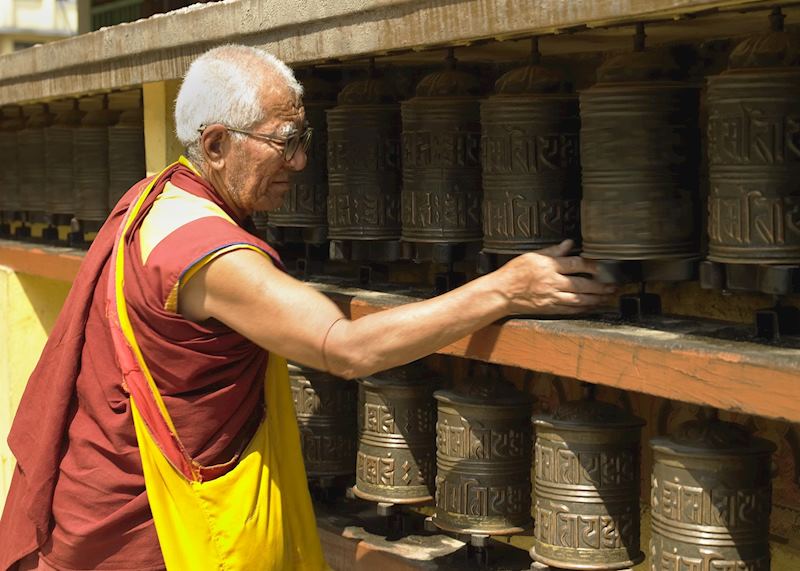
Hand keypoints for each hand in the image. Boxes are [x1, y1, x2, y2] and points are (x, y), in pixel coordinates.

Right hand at [496, 240, 614, 314]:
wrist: (501, 293)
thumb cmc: (513, 273)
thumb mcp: (531, 256)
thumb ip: (552, 251)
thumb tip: (568, 243)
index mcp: (548, 267)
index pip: (576, 264)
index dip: (591, 265)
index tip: (600, 267)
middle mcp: (552, 283)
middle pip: (582, 284)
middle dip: (600, 286)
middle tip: (613, 286)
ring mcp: (552, 297)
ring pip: (579, 299)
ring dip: (596, 299)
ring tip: (607, 297)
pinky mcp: (549, 308)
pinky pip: (570, 309)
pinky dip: (583, 308)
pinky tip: (591, 306)